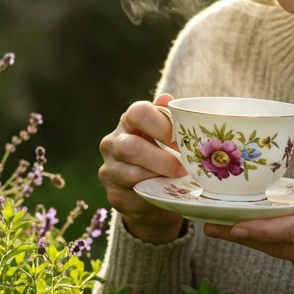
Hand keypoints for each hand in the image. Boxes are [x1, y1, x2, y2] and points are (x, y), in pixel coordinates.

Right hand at [98, 94, 187, 243]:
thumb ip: (169, 119)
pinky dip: (152, 194)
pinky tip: (165, 193)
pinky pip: (134, 194)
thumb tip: (167, 99)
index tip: (180, 141)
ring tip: (177, 181)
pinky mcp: (113, 194)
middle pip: (131, 147)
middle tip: (183, 168)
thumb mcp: (169, 138)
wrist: (153, 194)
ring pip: (132, 174)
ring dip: (158, 178)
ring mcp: (110, 169)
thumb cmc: (164, 158)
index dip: (161, 125)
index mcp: (130, 122)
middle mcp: (113, 142)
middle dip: (161, 159)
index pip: (139, 112)